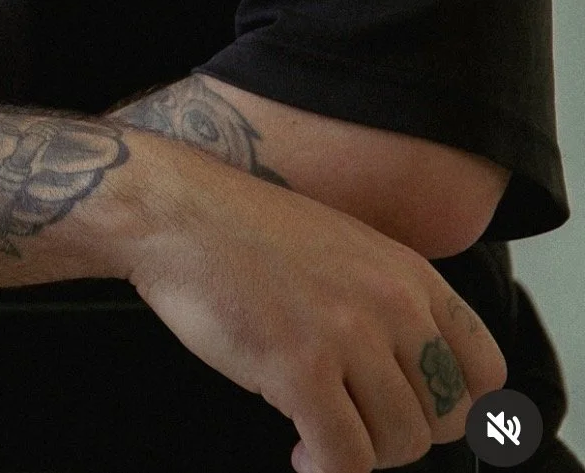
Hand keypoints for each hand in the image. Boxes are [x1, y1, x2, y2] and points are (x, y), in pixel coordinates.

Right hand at [118, 137, 505, 471]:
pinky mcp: (300, 371)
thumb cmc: (248, 232)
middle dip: (402, 434)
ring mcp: (347, 337)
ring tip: (323, 434)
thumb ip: (388, 297)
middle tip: (358, 423)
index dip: (461, 408)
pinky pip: (346, 458)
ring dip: (362, 452)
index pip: (485, 369)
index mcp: (407, 274)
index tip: (422, 417)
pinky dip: (326, 468)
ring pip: (401, 445)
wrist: (178, 216)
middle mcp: (391, 304)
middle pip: (446, 417)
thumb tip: (414, 371)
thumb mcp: (345, 245)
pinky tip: (301, 449)